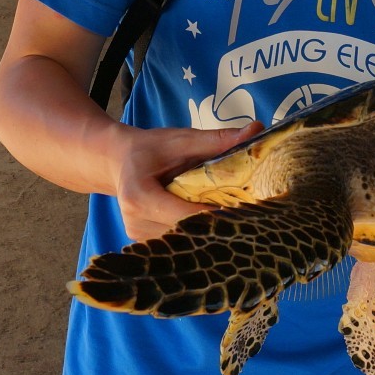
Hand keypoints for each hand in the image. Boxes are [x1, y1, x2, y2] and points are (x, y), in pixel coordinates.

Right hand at [109, 121, 259, 240]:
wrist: (117, 160)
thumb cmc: (149, 148)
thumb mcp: (181, 139)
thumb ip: (217, 140)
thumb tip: (257, 130)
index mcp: (139, 197)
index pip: (187, 215)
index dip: (218, 214)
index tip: (248, 209)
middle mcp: (136, 223)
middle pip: (187, 232)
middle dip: (218, 224)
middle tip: (249, 216)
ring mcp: (139, 236)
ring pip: (185, 242)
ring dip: (208, 232)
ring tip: (232, 220)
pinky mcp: (144, 242)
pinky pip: (178, 243)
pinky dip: (197, 234)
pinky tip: (211, 225)